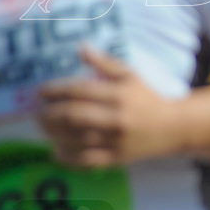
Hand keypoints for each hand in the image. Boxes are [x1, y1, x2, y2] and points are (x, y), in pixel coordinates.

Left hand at [37, 47, 180, 166]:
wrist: (172, 127)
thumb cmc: (147, 97)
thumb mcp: (130, 75)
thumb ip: (104, 63)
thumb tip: (80, 48)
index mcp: (119, 94)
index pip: (80, 91)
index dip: (55, 91)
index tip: (40, 92)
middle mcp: (116, 118)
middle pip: (73, 116)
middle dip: (49, 113)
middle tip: (36, 110)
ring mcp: (115, 141)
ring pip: (74, 139)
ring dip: (52, 133)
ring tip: (42, 126)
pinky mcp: (115, 159)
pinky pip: (84, 161)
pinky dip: (66, 157)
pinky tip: (55, 149)